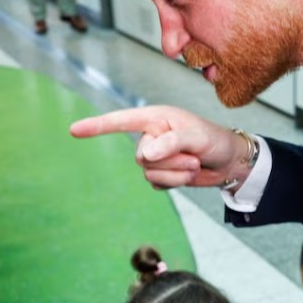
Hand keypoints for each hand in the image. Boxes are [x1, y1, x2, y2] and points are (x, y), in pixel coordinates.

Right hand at [70, 105, 251, 189]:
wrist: (229, 161)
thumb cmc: (213, 139)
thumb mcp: (194, 136)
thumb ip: (169, 143)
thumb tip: (144, 155)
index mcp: (154, 118)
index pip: (119, 121)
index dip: (96, 126)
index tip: (74, 130)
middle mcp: (151, 136)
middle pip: (140, 156)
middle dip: (169, 160)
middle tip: (192, 155)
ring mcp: (155, 157)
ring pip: (149, 173)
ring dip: (175, 172)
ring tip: (194, 163)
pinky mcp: (161, 174)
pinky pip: (158, 184)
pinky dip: (175, 182)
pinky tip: (188, 173)